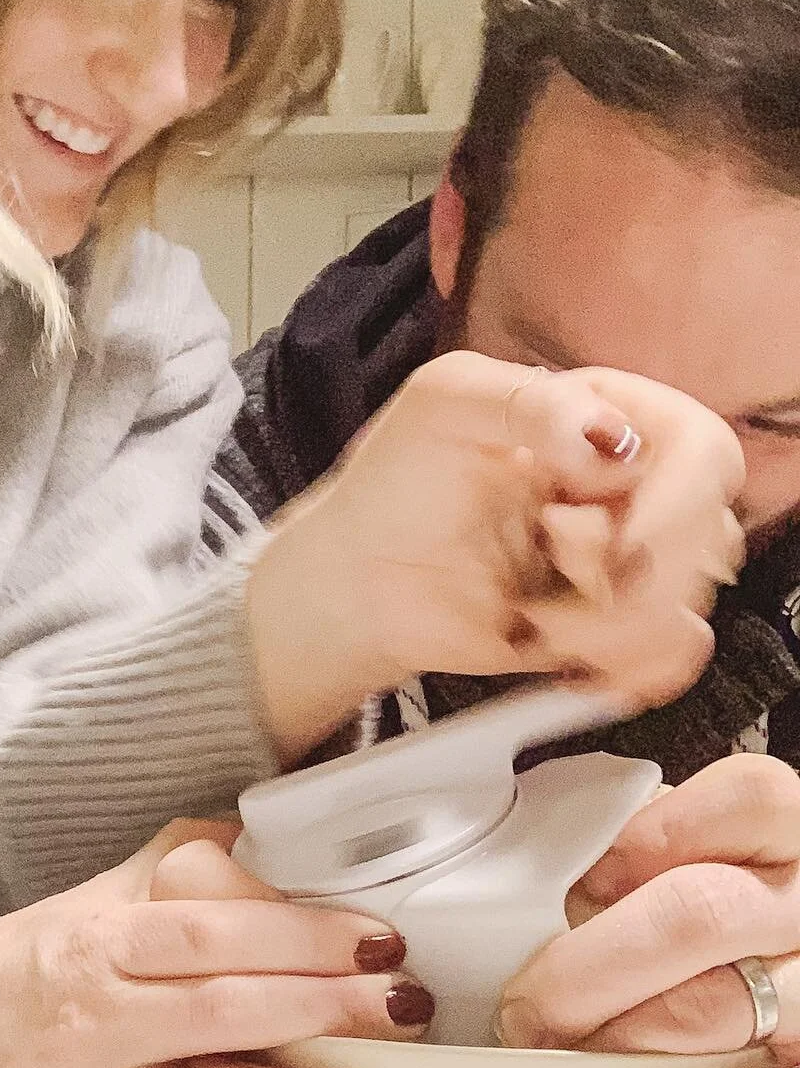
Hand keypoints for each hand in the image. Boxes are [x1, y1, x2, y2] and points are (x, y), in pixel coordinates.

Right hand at [0, 820, 427, 1067]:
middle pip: (220, 1016)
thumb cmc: (24, 966)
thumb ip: (177, 867)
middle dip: (323, 1012)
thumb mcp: (92, 899)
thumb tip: (266, 833)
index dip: (299, 936)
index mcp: (99, 947)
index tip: (379, 942)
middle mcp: (96, 1028)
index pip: (209, 936)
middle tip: (409, 1010)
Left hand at [246, 351, 743, 763]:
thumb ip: (533, 403)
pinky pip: (671, 654)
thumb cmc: (393, 485)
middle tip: (556, 562)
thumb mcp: (447, 404)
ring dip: (609, 622)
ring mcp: (623, 562)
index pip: (698, 447)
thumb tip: (609, 442)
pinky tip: (566, 652)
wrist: (357, 584)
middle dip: (634, 568)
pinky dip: (629, 665)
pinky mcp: (609, 628)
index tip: (617, 536)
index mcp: (603, 417)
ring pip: (689, 602)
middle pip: (710, 532)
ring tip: (531, 611)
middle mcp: (627, 488)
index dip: (677, 499)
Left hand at [496, 755, 799, 1067]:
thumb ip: (656, 848)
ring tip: (555, 1060)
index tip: (579, 885)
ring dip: (615, 1043)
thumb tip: (553, 880)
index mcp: (793, 833)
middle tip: (527, 1003)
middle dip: (588, 967)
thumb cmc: (743, 913)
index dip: (645, 841)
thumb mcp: (715, 853)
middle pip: (698, 916)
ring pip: (715, 1013)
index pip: (738, 803)